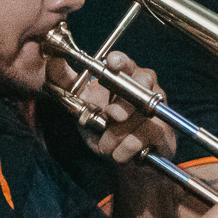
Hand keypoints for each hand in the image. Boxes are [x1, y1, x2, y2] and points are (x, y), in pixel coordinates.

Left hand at [51, 49, 177, 163]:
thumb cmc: (102, 127)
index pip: (126, 64)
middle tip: (112, 116)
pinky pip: (147, 136)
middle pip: (142, 85)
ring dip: (118, 135)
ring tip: (105, 146)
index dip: (120, 62)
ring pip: (141, 115)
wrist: (120, 159)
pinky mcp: (164, 132)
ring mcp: (158, 109)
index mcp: (126, 78)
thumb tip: (53, 58)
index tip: (111, 63)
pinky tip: (119, 154)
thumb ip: (67, 83)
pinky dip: (127, 148)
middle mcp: (146, 89)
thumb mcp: (82, 106)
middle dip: (125, 102)